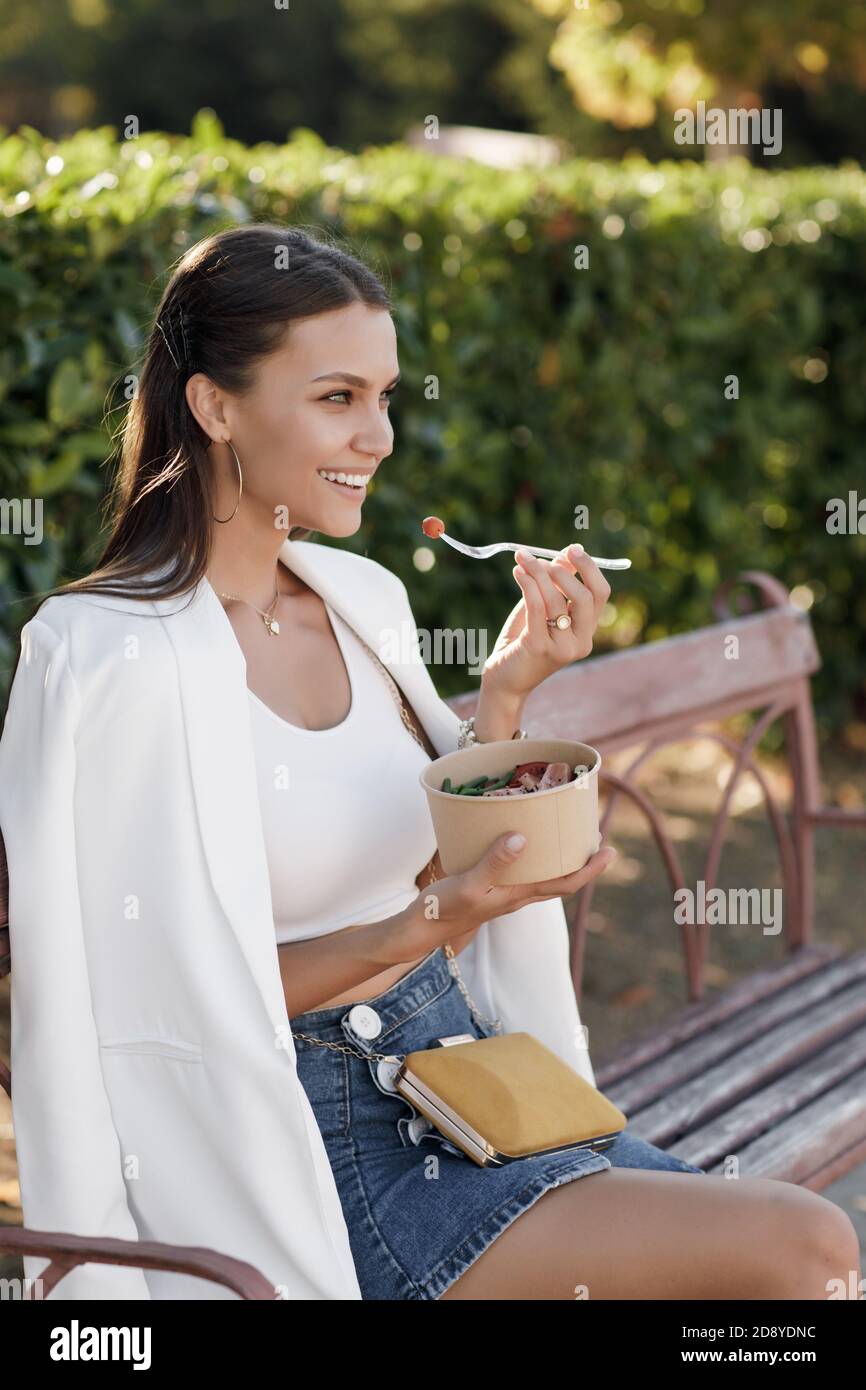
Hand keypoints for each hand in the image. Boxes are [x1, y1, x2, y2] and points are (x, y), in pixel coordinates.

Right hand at [401, 831, 616, 957]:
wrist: (424, 928)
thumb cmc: (447, 909)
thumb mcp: (471, 884)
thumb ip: (495, 863)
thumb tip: (522, 839)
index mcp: (519, 895)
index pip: (566, 884)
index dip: (591, 870)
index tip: (610, 852)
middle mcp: (518, 895)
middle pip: (561, 880)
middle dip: (582, 862)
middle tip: (595, 837)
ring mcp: (506, 893)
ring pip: (543, 877)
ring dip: (559, 860)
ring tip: (566, 836)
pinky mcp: (492, 888)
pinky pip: (523, 873)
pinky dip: (533, 858)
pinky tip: (523, 842)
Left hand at [480, 544, 611, 704]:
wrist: (504, 681)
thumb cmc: (522, 642)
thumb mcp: (542, 611)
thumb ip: (555, 587)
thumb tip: (565, 554)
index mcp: (587, 632)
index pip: (600, 594)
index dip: (589, 568)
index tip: (572, 549)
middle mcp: (580, 643)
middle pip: (586, 597)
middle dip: (566, 571)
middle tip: (544, 558)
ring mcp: (562, 648)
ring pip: (557, 600)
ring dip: (539, 572)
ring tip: (523, 559)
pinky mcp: (538, 648)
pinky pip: (536, 608)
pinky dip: (528, 584)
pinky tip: (518, 571)